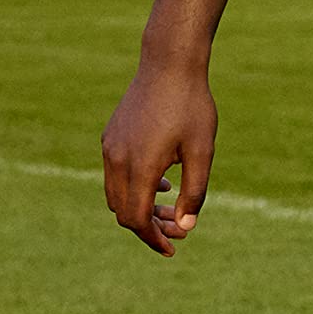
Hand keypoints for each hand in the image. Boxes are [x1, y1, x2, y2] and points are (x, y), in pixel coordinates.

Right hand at [103, 59, 217, 255]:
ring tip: (173, 207)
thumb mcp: (203, 152)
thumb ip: (195, 192)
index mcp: (139, 167)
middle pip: (123, 211)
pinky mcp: (110, 137)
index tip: (173, 248)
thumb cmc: (192, 107)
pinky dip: (135, 188)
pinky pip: (116, 174)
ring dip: (141, 207)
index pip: (136, 218)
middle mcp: (117, 160)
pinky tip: (163, 182)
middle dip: (150, 226)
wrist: (168, 65)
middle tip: (180, 228)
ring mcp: (110, 147)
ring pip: (116, 194)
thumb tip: (186, 227)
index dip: (154, 238)